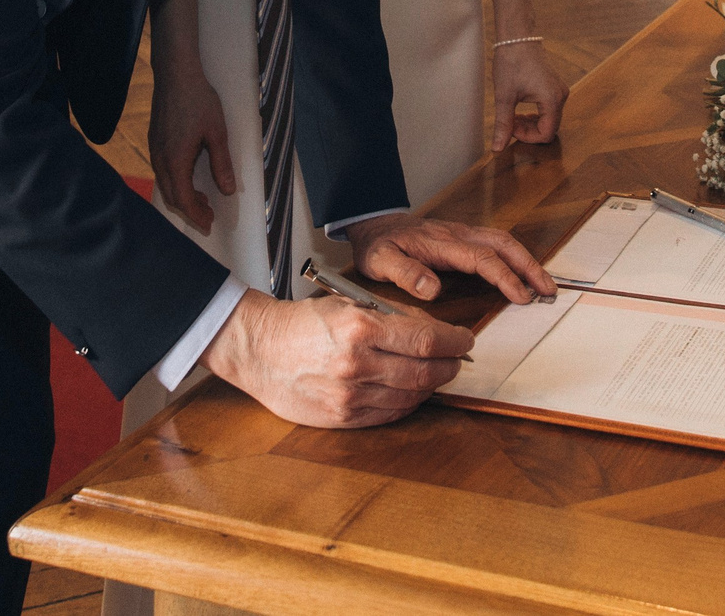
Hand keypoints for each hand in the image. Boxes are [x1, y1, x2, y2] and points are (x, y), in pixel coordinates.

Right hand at [147, 69, 234, 233]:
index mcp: (175, 160)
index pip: (184, 199)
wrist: (176, 74)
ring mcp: (154, 150)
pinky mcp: (154, 142)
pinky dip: (176, 183)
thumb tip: (228, 190)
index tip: (210, 224)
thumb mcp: (217, 133)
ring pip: (165, 185)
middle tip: (208, 217)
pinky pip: (162, 172)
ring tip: (203, 200)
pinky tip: (189, 177)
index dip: (197, 215)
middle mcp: (160, 159)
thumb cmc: (198, 100)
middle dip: (189, 211)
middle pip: (171, 196)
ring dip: (182, 196)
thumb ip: (222, 163)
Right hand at [200, 290, 472, 427]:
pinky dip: (408, 402)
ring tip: (436, 373)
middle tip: (458, 358)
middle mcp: (357, 365)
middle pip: (426, 371)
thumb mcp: (348, 305)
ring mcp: (350, 396)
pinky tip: (412, 391)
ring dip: (431, 385)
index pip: (427, 339)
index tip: (465, 339)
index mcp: (360, 329)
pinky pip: (390, 414)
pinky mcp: (343, 418)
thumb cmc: (301, 323)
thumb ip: (392, 318)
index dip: (455, 341)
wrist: (259, 350)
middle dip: (450, 365)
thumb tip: (434, 331)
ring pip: (412, 395)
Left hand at [343, 213, 554, 305]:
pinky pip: (496, 243)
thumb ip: (405, 274)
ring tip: (544, 283)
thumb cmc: (377, 246)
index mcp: (441, 243)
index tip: (521, 296)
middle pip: (503, 244)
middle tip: (548, 290)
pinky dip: (515, 256)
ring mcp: (462, 234)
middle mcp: (457, 235)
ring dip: (526, 260)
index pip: (482, 258)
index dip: (505, 277)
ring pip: (503, 241)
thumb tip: (433, 290)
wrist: (373, 224)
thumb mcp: (380, 261)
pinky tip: (523, 271)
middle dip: (529, 266)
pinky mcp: (462, 238)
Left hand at [489, 38, 566, 149]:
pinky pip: (549, 108)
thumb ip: (503, 124)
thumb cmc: (511, 62)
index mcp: (552, 100)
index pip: (546, 134)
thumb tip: (497, 148)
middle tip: (510, 123)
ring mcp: (559, 90)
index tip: (511, 129)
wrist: (516, 37)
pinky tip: (520, 108)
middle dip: (529, 131)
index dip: (527, 137)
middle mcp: (561, 96)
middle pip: (549, 128)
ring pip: (549, 119)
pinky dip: (535, 114)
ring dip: (531, 123)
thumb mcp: (504, 97)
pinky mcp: (554, 86)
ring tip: (513, 116)